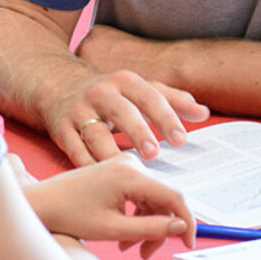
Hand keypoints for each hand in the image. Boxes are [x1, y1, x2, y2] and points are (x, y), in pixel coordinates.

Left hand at [22, 156, 196, 258]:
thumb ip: (151, 229)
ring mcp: (124, 165)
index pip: (175, 197)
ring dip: (147, 226)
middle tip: (145, 254)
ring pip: (152, 200)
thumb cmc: (71, 214)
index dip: (188, 222)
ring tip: (129, 248)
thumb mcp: (114, 229)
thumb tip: (182, 227)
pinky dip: (137, 216)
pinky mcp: (118, 170)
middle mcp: (131, 164)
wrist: (43, 202)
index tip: (189, 244)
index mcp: (131, 175)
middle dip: (159, 230)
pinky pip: (140, 195)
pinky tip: (124, 234)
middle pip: (163, 200)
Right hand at [44, 65, 208, 166]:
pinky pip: (74, 149)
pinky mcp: (61, 130)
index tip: (181, 139)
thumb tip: (203, 113)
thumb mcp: (138, 89)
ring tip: (126, 169)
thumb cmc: (109, 94)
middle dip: (138, 131)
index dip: (165, 116)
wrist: (57, 85)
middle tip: (153, 153)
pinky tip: (101, 178)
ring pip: (95, 133)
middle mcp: (100, 93)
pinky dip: (87, 164)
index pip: (148, 95)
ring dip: (111, 152)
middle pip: (121, 111)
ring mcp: (78, 111)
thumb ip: (172, 99)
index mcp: (124, 81)